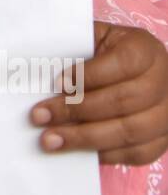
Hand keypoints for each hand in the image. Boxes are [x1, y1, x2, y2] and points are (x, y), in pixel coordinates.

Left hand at [30, 21, 167, 164]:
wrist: (142, 76)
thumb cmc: (110, 56)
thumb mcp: (97, 40)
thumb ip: (76, 49)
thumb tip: (39, 69)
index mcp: (145, 50)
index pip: (122, 62)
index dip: (88, 75)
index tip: (57, 83)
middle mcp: (163, 82)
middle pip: (123, 101)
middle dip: (76, 110)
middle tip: (40, 115)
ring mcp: (166, 114)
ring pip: (129, 131)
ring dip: (84, 138)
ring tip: (50, 139)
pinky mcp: (162, 140)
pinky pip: (136, 153)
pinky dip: (103, 154)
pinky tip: (75, 151)